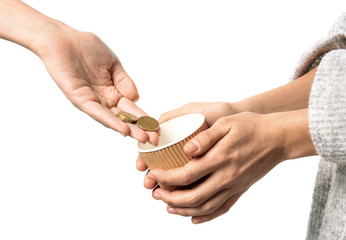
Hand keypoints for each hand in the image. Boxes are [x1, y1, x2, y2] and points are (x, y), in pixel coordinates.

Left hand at [37, 25, 157, 143]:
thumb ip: (125, 81)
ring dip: (128, 129)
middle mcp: (104, 100)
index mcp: (113, 91)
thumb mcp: (114, 64)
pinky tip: (123, 129)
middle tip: (155, 140)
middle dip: (140, 129)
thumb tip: (136, 98)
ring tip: (142, 138)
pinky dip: (111, 121)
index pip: (132, 109)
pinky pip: (97, 112)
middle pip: (125, 118)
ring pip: (113, 119)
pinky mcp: (80, 99)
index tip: (157, 128)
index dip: (144, 118)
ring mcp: (93, 101)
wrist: (63, 39)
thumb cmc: (86, 48)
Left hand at [146, 109, 315, 223]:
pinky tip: (194, 218)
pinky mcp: (240, 190)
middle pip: (192, 197)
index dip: (166, 178)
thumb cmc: (252, 126)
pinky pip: (222, 209)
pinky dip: (206, 216)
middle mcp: (226, 177)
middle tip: (156, 193)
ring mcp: (234, 186)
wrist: (278, 138)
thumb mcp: (227, 123)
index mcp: (220, 159)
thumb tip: (186, 149)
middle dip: (170, 198)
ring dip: (184, 210)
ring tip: (168, 207)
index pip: (186, 175)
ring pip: (205, 207)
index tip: (154, 173)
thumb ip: (205, 137)